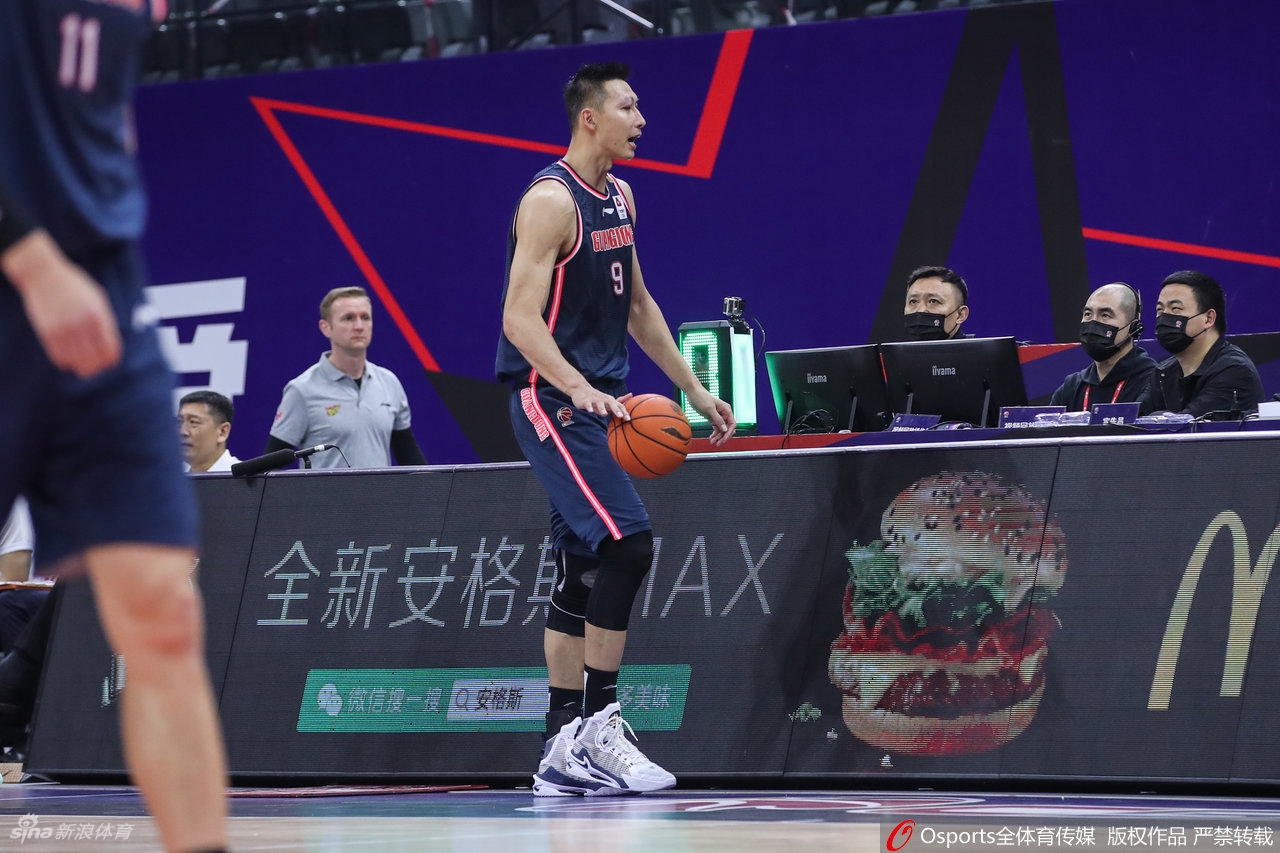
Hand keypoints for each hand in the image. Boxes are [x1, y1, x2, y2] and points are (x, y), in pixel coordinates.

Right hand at [7, 231, 121, 377]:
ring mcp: (64, 330)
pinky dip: (65, 363)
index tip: (110, 362)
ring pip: (77, 362)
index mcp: (98, 316)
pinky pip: (59, 358)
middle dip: (97, 366)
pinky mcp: (47, 333)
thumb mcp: (96, 298)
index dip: (111, 359)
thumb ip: (105, 320)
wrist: (42, 274)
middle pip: (94, 360)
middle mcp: (82, 325)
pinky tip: (68, 361)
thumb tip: (110, 343)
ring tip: (82, 366)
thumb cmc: (73, 286)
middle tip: (96, 366)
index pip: (110, 349)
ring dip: (81, 367)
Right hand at [570, 386, 629, 419]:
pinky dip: (589, 407)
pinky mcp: (586, 401)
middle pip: (611, 404)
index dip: (624, 412)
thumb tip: (631, 397)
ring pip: (599, 404)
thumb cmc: (598, 398)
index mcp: (610, 401)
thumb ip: (619, 402)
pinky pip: (588, 404)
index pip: (619, 406)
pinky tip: (591, 411)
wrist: (581, 389)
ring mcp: (595, 400)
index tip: (629, 419)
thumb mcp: (609, 400)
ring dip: (602, 408)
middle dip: (616, 410)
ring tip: (605, 414)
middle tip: (620, 416)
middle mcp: (604, 399)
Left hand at [688, 389, 735, 445]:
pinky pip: (716, 428)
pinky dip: (714, 434)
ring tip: (713, 441)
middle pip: (727, 428)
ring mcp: (718, 416)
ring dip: (718, 436)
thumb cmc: (701, 397)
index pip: (732, 424)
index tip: (724, 439)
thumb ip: (718, 419)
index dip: (729, 433)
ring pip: (721, 429)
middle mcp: (723, 413)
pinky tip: (711, 438)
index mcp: (726, 410)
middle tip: (718, 443)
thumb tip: (724, 428)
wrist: (693, 392)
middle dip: (723, 436)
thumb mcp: (709, 409)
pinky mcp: (712, 418)